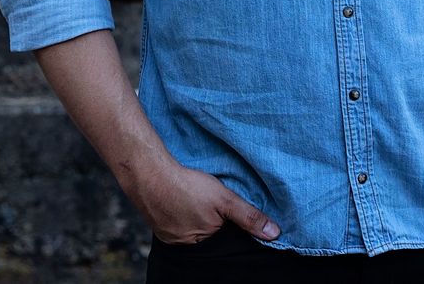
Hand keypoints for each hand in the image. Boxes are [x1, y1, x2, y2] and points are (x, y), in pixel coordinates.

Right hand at [130, 160, 281, 245]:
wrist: (148, 175)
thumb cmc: (186, 187)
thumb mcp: (224, 199)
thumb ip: (248, 216)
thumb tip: (274, 233)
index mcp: (205, 247)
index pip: (227, 244)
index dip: (233, 230)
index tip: (232, 215)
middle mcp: (188, 249)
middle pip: (211, 239)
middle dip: (217, 226)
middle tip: (213, 207)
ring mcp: (172, 239)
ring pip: (195, 233)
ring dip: (200, 221)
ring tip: (199, 204)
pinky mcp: (162, 230)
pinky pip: (180, 227)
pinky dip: (185, 217)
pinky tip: (186, 204)